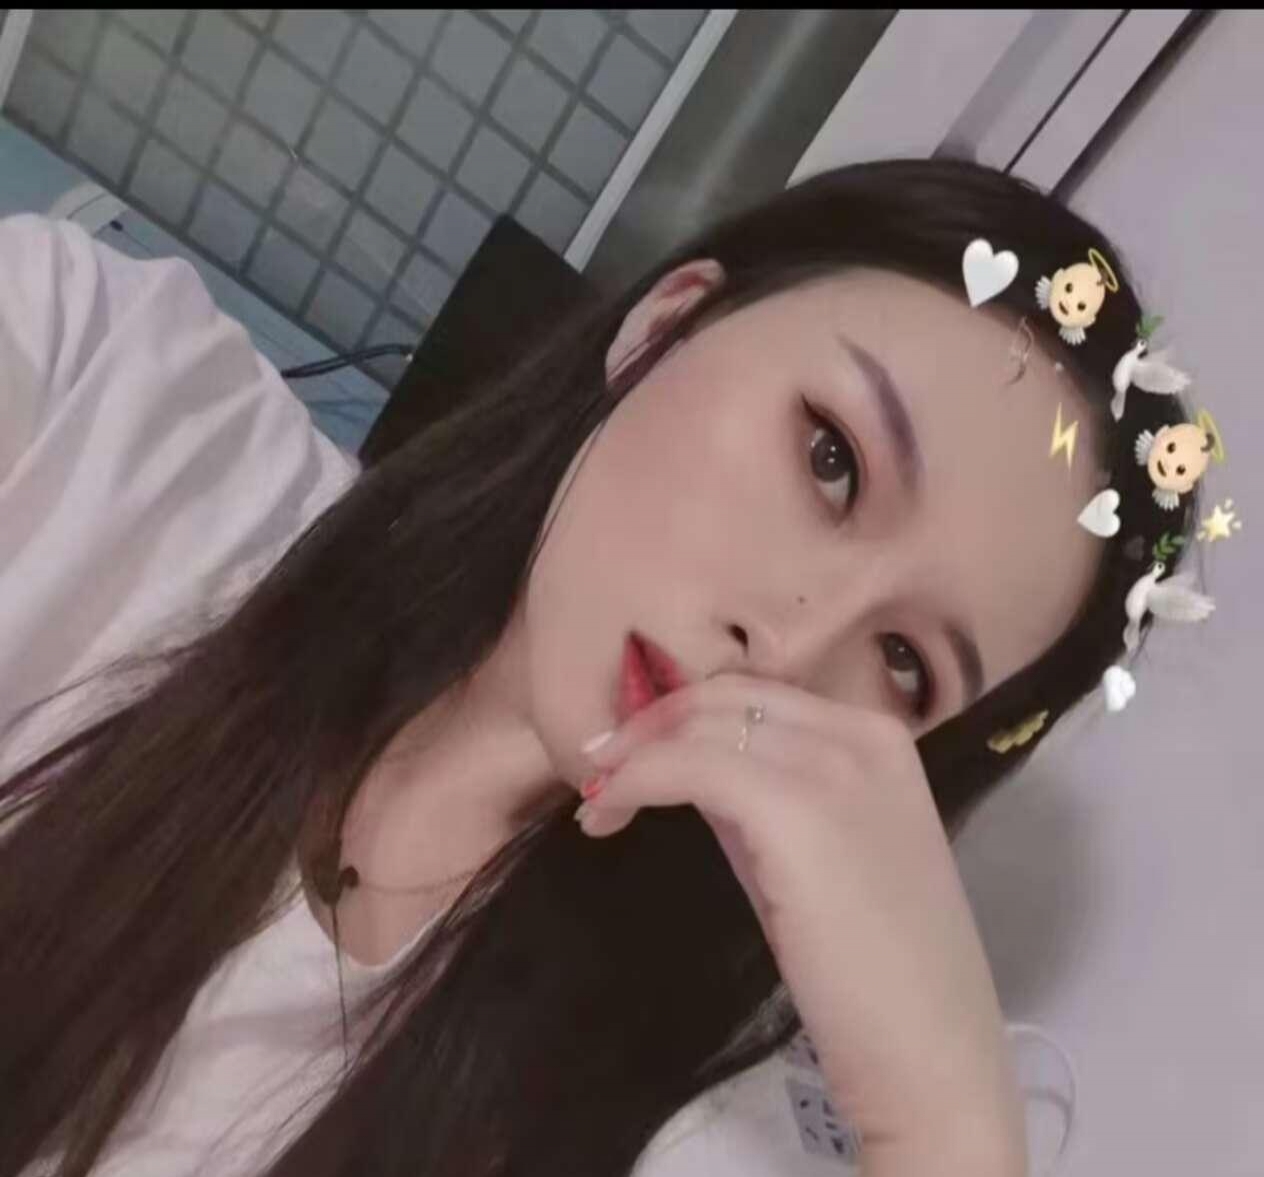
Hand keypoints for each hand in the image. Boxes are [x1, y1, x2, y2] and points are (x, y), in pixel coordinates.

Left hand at [577, 673, 1027, 1174]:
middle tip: (599, 772)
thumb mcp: (818, 853)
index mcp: (878, 737)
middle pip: (724, 696)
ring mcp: (835, 769)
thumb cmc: (875, 971)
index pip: (755, 695)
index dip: (681, 716)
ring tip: (599, 802)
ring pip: (700, 726)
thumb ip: (766, 797)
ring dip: (635, 756)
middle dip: (648, 726)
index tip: (631, 755)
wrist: (929, 1056)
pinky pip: (689, 768)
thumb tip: (688, 766)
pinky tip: (606, 814)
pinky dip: (637, 781)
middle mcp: (862, 736)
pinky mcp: (797, 812)